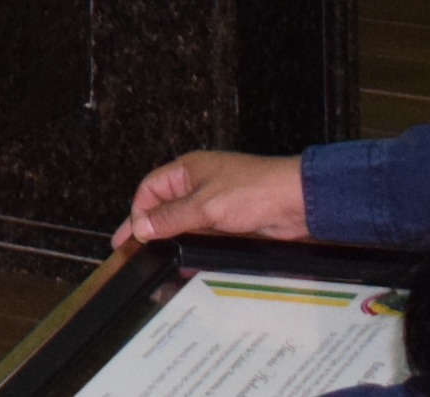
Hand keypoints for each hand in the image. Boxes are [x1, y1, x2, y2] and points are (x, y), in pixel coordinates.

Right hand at [114, 148, 306, 248]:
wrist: (298, 202)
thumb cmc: (255, 190)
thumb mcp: (205, 207)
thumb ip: (171, 218)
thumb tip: (141, 227)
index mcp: (186, 171)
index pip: (150, 189)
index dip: (138, 212)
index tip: (131, 237)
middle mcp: (198, 185)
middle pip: (164, 207)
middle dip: (150, 227)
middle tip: (134, 249)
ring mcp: (215, 203)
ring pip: (184, 222)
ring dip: (172, 237)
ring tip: (158, 258)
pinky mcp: (231, 220)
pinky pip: (203, 232)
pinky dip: (192, 244)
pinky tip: (186, 257)